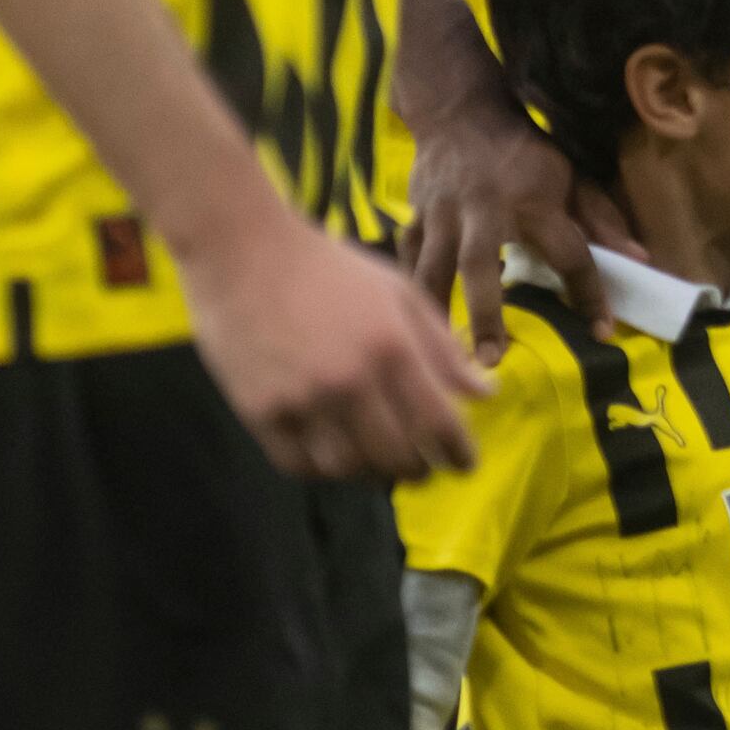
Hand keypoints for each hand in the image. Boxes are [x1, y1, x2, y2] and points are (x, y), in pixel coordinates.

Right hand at [188, 212, 485, 480]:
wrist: (245, 253)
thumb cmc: (331, 269)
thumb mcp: (400, 293)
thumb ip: (443, 347)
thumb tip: (484, 394)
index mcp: (392, 347)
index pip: (438, 423)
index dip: (458, 453)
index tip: (465, 464)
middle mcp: (350, 380)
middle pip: (396, 456)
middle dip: (419, 470)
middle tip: (424, 469)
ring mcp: (302, 400)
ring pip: (349, 468)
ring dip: (373, 476)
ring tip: (383, 467)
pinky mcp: (260, 412)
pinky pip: (300, 466)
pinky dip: (326, 471)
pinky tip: (338, 458)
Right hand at [401, 87, 632, 352]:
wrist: (461, 112)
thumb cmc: (525, 153)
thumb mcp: (571, 175)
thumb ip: (602, 218)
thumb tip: (640, 260)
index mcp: (533, 202)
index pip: (569, 253)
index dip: (589, 293)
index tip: (602, 333)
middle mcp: (483, 210)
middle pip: (479, 264)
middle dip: (485, 312)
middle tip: (492, 360)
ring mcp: (441, 214)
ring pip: (430, 267)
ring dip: (436, 311)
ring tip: (438, 356)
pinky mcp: (413, 217)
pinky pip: (406, 259)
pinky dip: (408, 288)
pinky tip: (413, 319)